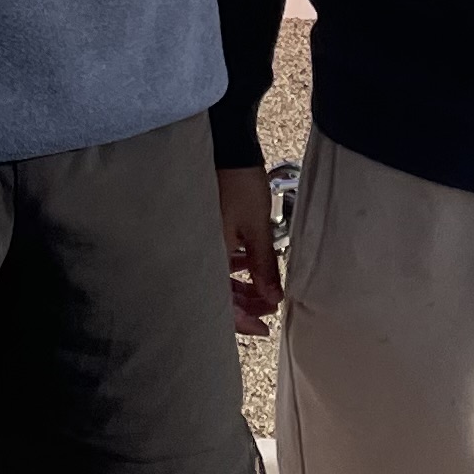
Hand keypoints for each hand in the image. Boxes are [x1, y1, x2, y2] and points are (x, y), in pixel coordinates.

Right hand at [216, 166, 282, 333]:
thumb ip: (264, 265)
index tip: (264, 328)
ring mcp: (202, 238)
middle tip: (270, 308)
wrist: (226, 145)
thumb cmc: (239, 181)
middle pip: (219, 293)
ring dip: (242, 286)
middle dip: (246, 305)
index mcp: (209, 255)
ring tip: (265, 288)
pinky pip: (217, 257)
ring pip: (219, 276)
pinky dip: (235, 265)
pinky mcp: (206, 227)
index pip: (222, 303)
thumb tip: (273, 298)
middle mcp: (201, 250)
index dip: (243, 321)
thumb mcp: (258, 227)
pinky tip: (250, 262)